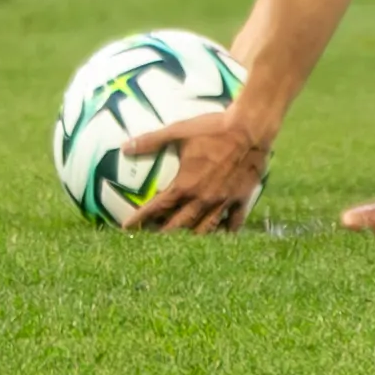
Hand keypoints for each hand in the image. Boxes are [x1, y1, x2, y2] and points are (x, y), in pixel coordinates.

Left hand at [122, 107, 270, 231]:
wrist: (250, 129)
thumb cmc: (213, 128)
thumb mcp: (178, 131)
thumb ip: (150, 141)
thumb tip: (124, 147)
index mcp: (185, 185)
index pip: (157, 208)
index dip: (140, 219)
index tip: (127, 228)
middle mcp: (202, 199)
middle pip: (179, 226)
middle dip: (163, 234)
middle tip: (151, 242)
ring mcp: (223, 202)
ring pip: (205, 229)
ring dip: (191, 238)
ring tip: (182, 246)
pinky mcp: (241, 199)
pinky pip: (233, 223)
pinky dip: (225, 232)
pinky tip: (220, 235)